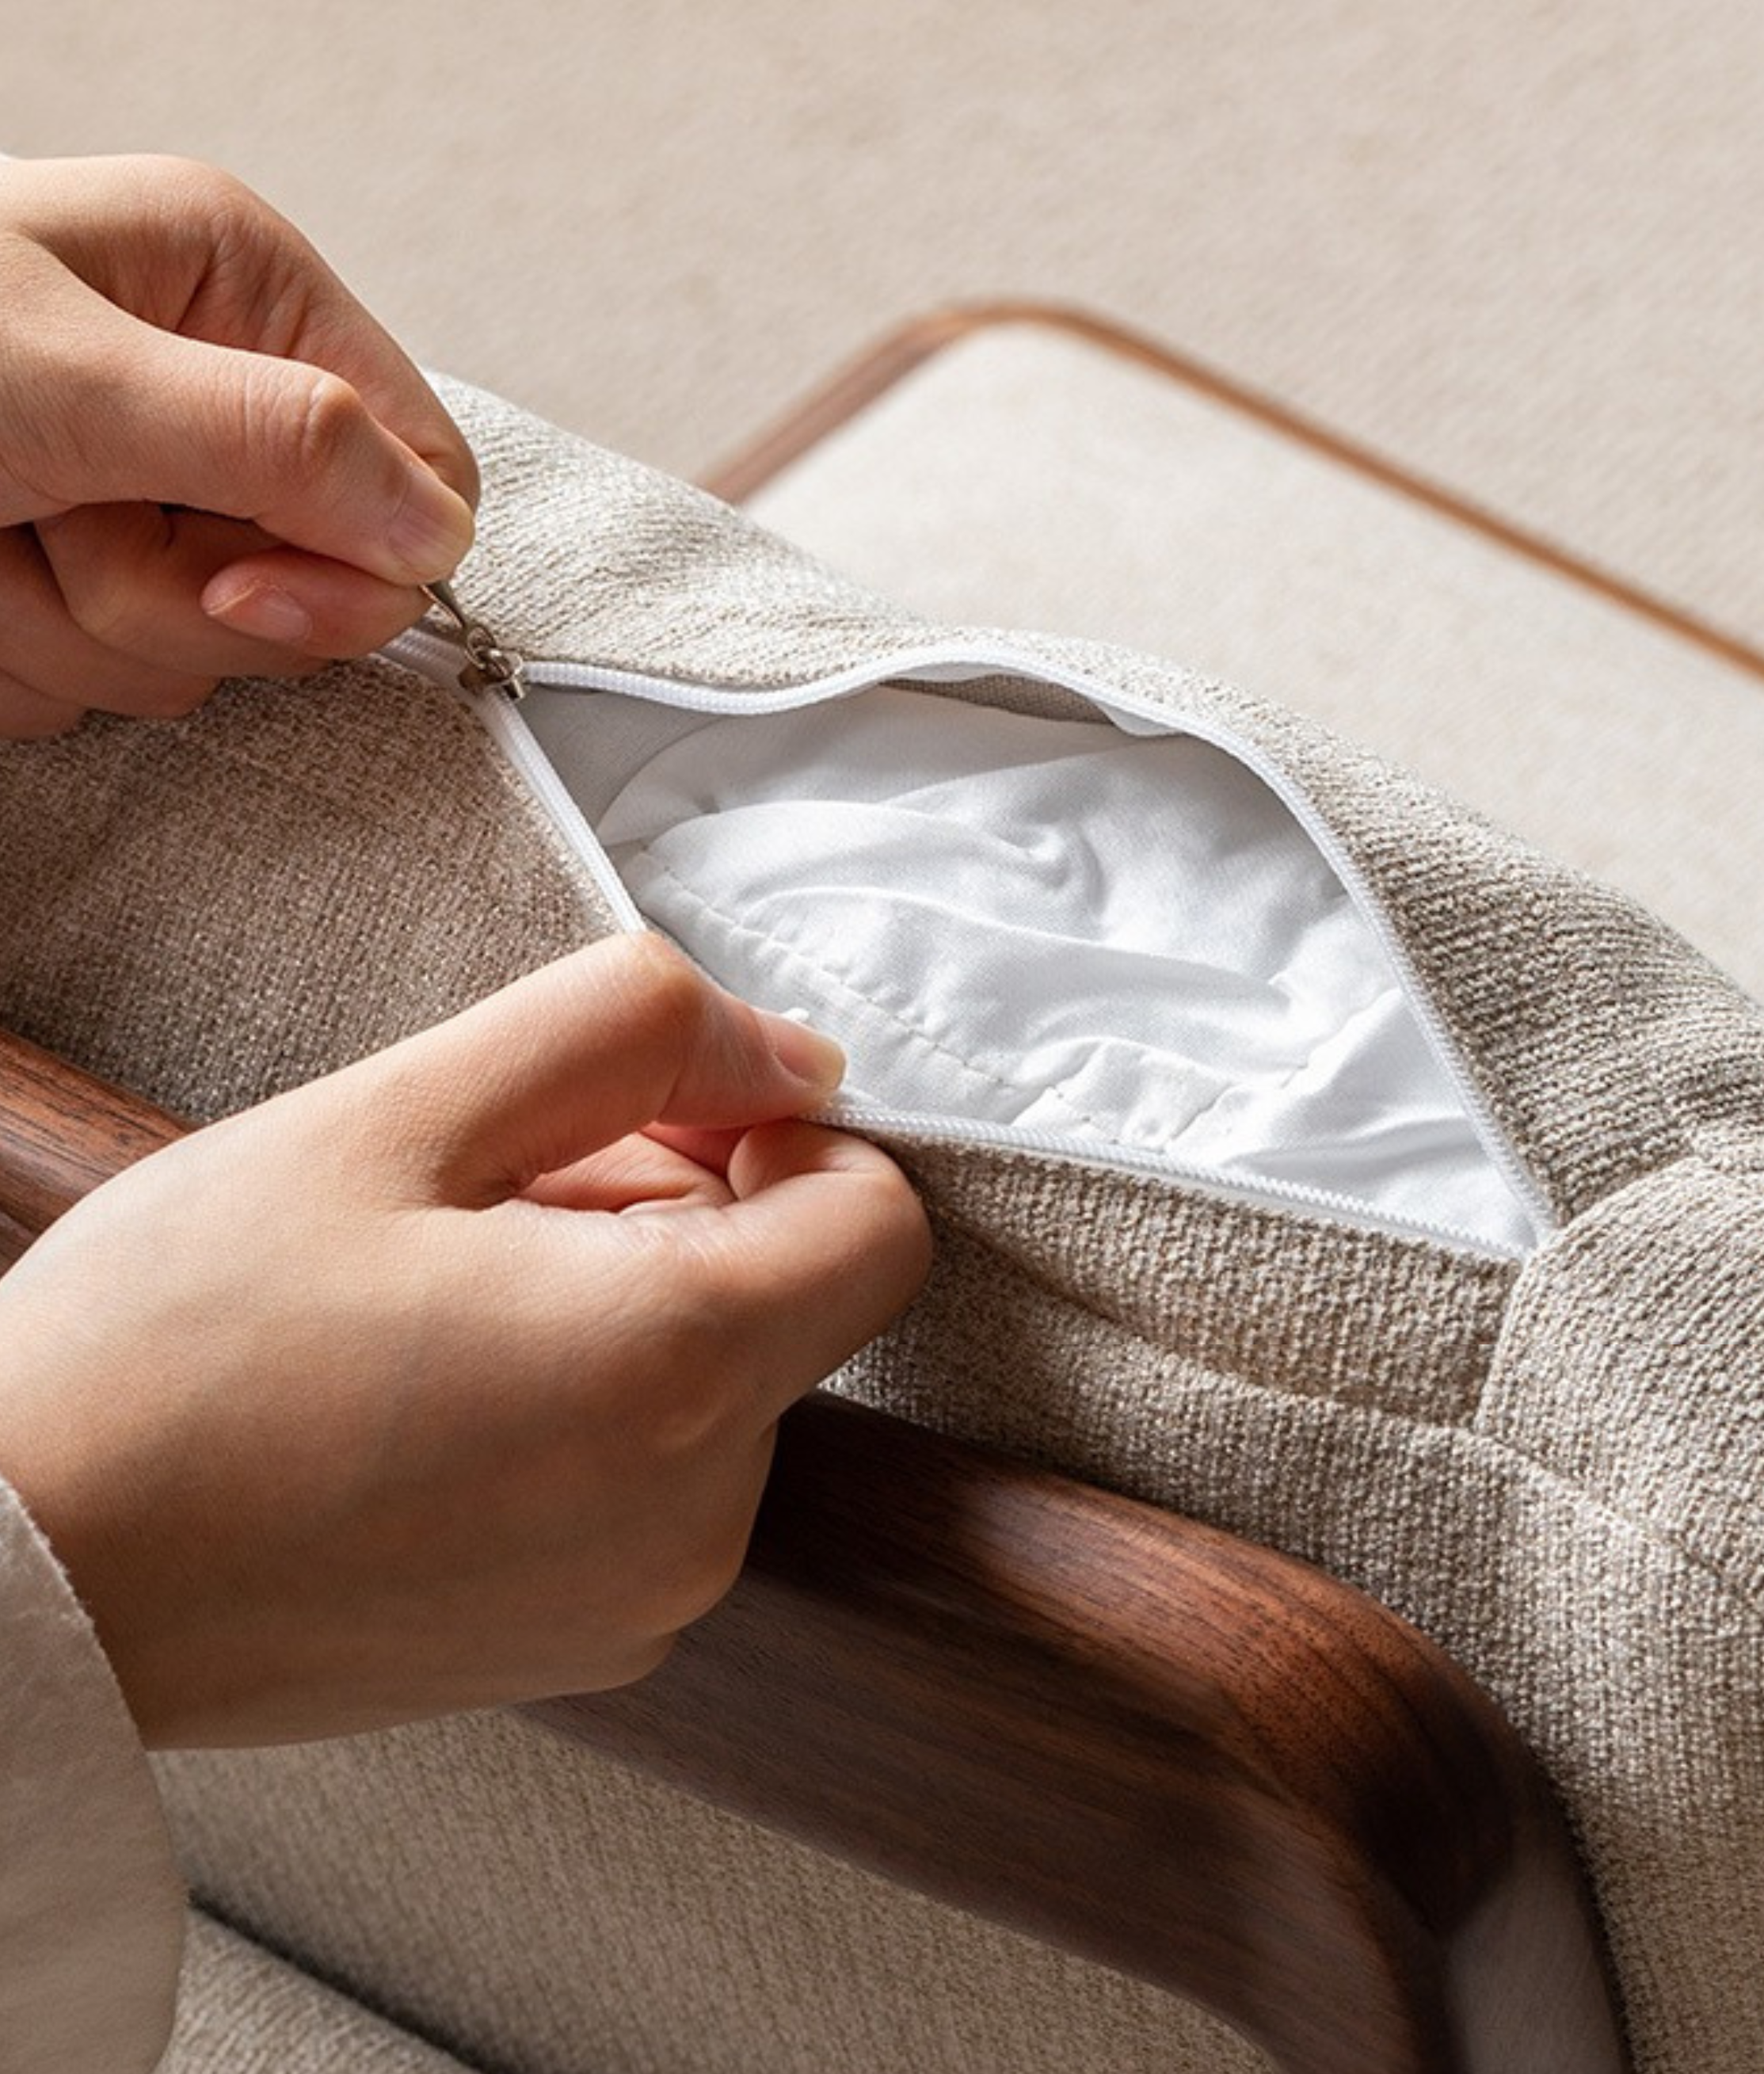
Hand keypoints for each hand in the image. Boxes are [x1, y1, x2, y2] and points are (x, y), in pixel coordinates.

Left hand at [0, 153, 477, 737]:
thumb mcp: (68, 377)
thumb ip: (270, 441)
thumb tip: (427, 526)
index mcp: (234, 288)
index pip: (415, 464)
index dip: (356, 559)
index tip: (239, 589)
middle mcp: (198, 387)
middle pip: (308, 580)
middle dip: (165, 591)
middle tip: (52, 525)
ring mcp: (130, 490)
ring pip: (196, 651)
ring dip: (66, 625)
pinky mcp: (61, 576)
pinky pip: (98, 682)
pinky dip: (12, 654)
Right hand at [0, 935, 929, 1746]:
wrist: (22, 1574)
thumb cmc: (173, 1344)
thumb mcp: (398, 1113)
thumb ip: (627, 1033)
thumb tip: (789, 1050)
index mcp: (674, 1374)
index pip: (881, 1216)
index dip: (775, 1130)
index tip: (638, 1110)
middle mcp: (696, 1523)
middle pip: (790, 1293)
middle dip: (671, 1204)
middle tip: (475, 1194)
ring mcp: (639, 1608)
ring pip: (718, 1379)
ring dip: (616, 1299)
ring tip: (425, 1291)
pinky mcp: (574, 1649)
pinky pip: (651, 1477)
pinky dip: (582, 1402)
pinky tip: (425, 1382)